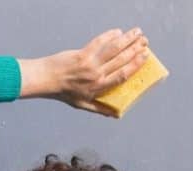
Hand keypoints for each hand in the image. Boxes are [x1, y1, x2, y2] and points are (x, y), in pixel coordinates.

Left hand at [34, 28, 151, 114]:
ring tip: (137, 33)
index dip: (135, 65)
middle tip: (145, 42)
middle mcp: (97, 75)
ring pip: (113, 49)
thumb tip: (116, 115)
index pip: (123, 75)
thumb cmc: (65, 93)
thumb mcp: (83, 105)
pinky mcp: (82, 53)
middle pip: (121, 59)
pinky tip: (117, 32)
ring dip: (127, 39)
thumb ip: (101, 109)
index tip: (145, 56)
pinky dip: (109, 36)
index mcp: (100, 87)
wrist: (47, 79)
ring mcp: (90, 63)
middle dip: (135, 49)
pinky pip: (98, 42)